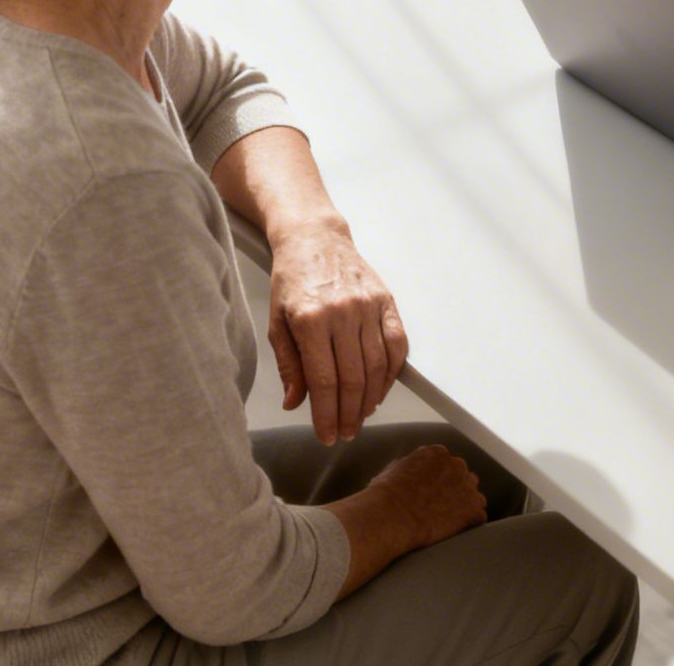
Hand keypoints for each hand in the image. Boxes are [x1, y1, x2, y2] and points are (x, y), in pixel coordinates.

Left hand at [266, 230, 409, 444]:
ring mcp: (368, 306)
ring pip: (377, 366)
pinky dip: (392, 373)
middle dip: (349, 413)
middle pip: (353, 378)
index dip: (327, 414)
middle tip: (345, 432)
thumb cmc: (292, 280)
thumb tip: (295, 402)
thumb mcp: (277, 321)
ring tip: (361, 416)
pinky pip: (397, 345)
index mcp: (310, 319)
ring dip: (371, 399)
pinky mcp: (386, 301)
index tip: (327, 434)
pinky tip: (380, 389)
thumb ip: (288, 364)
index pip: (323, 380)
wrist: (315, 238)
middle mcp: (342, 313)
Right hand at [368, 444, 486, 548]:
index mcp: (437, 454)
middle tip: (441, 508)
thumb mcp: (395, 469)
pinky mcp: (473, 510)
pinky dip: (469, 525)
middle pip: (464, 478)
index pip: (447, 465)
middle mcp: (457, 466)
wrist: (391, 516)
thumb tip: (415, 469)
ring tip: (449, 522)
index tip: (434, 493)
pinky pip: (478, 517)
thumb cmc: (386, 495)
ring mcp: (467, 487)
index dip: (441, 481)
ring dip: (465, 507)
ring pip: (474, 497)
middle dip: (455, 492)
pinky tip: (455, 532)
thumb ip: (414, 465)